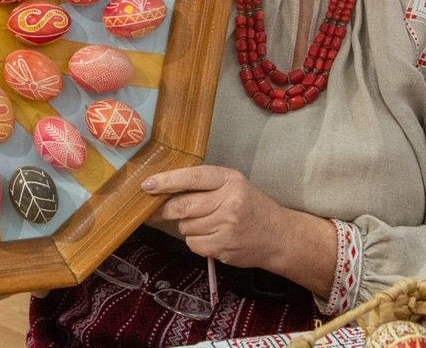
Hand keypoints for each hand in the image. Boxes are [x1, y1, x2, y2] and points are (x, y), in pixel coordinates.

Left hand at [141, 166, 337, 296]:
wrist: (279, 236)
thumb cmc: (250, 206)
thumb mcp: (233, 186)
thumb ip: (204, 185)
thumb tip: (163, 189)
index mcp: (230, 179)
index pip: (192, 177)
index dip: (167, 181)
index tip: (147, 185)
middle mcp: (229, 201)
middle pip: (183, 205)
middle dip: (165, 209)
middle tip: (154, 211)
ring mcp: (227, 226)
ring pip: (186, 226)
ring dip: (187, 226)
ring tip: (206, 223)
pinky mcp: (224, 247)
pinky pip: (193, 243)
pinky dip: (196, 241)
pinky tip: (211, 236)